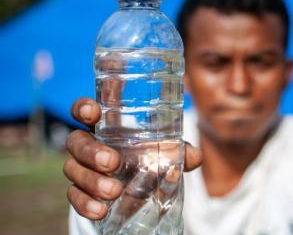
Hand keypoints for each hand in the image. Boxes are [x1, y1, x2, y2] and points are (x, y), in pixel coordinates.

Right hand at [63, 97, 202, 219]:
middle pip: (76, 142)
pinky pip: (74, 196)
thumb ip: (179, 151)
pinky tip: (100, 210)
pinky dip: (85, 204)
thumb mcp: (165, 152)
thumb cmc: (149, 157)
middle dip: (91, 151)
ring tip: (114, 191)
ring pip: (73, 170)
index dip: (83, 108)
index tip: (92, 113)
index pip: (84, 111)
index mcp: (106, 128)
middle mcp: (89, 145)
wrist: (139, 190)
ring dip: (92, 180)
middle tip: (113, 162)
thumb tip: (193, 157)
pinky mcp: (81, 192)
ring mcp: (82, 169)